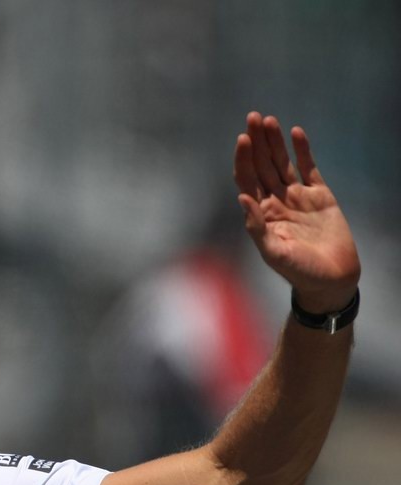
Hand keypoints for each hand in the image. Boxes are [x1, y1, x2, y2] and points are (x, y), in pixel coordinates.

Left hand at [234, 112, 360, 312]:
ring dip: (274, 141)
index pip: (247, 179)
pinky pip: (309, 168)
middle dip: (256, 142)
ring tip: (267, 119)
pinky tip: (296, 133)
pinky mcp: (320, 195)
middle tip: (252, 117)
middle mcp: (276, 201)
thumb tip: (242, 198)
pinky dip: (303, 150)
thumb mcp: (274, 252)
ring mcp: (297, 197)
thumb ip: (257, 227)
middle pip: (262, 165)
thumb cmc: (300, 271)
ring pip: (282, 162)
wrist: (331, 279)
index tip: (243, 138)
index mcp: (261, 213)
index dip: (244, 159)